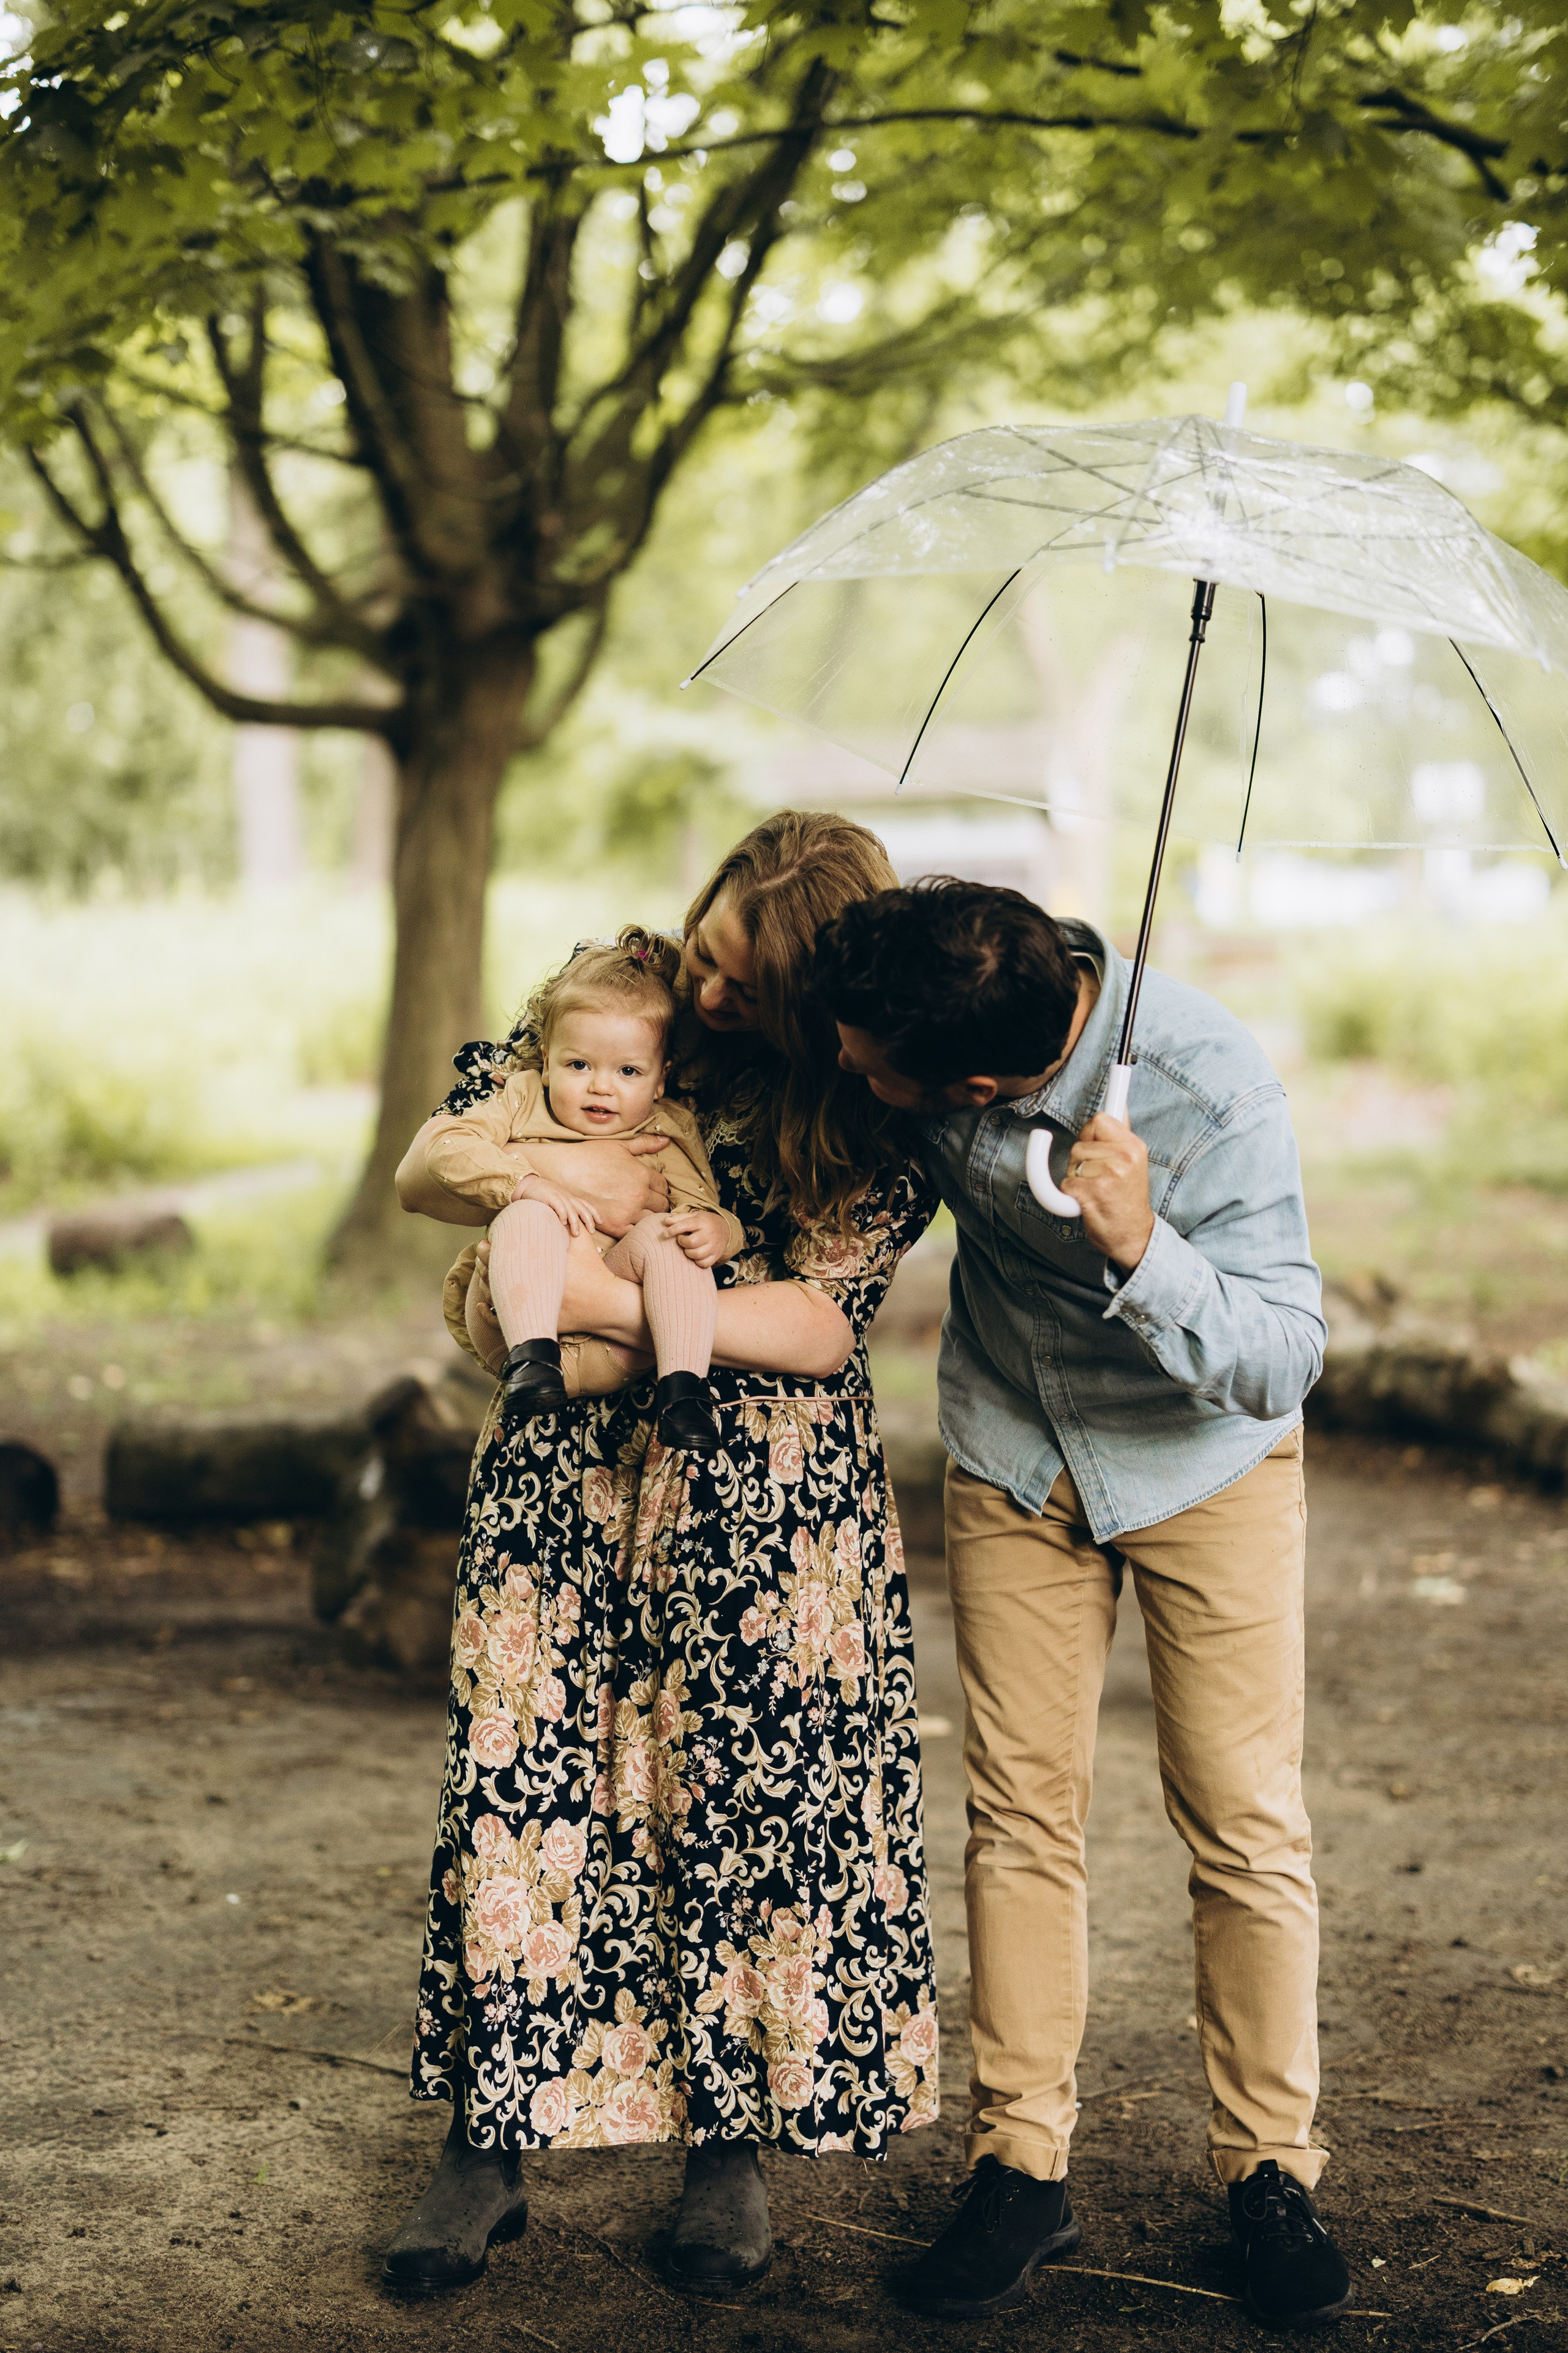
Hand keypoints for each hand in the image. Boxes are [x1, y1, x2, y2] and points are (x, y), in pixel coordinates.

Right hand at [513, 1172, 598, 1236]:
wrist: (528, 1184)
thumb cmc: (543, 1196)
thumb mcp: (557, 1201)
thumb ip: (564, 1210)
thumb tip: (570, 1225)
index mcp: (570, 1198)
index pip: (586, 1205)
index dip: (594, 1213)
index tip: (600, 1222)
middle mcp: (567, 1197)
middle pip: (582, 1209)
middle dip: (589, 1220)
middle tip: (592, 1232)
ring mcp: (559, 1196)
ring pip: (572, 1210)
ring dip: (575, 1222)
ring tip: (576, 1234)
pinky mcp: (550, 1197)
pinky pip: (559, 1206)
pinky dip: (562, 1214)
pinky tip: (562, 1223)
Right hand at [516, 1137, 670, 1233]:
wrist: (561, 1173)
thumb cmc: (589, 1156)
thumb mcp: (618, 1145)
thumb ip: (644, 1144)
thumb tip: (665, 1141)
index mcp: (642, 1173)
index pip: (663, 1185)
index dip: (658, 1187)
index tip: (652, 1189)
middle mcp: (639, 1193)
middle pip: (661, 1203)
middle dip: (656, 1202)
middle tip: (647, 1202)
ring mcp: (628, 1212)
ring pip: (652, 1219)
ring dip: (649, 1216)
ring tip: (639, 1213)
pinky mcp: (615, 1226)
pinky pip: (636, 1232)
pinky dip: (636, 1229)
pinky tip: (630, 1223)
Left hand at [664, 1209, 730, 1269]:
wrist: (726, 1229)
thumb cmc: (704, 1222)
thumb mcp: (693, 1216)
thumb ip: (678, 1218)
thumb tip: (665, 1221)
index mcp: (702, 1222)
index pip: (686, 1225)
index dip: (674, 1229)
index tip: (666, 1233)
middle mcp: (709, 1234)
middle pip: (691, 1242)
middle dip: (682, 1242)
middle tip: (682, 1239)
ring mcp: (714, 1246)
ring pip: (696, 1254)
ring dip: (688, 1252)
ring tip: (689, 1247)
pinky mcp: (716, 1256)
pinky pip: (703, 1263)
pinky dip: (697, 1261)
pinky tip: (696, 1254)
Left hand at [1063, 1111, 1154, 1272]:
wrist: (1133, 1235)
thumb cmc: (1126, 1199)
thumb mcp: (1133, 1162)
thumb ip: (1121, 1135)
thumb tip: (1120, 1103)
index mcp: (1134, 1146)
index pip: (1099, 1119)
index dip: (1090, 1133)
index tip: (1091, 1127)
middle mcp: (1124, 1157)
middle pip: (1079, 1143)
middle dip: (1080, 1159)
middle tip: (1099, 1177)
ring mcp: (1109, 1175)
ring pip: (1072, 1163)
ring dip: (1076, 1177)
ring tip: (1096, 1190)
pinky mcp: (1093, 1192)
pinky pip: (1066, 1183)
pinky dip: (1071, 1194)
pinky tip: (1089, 1202)